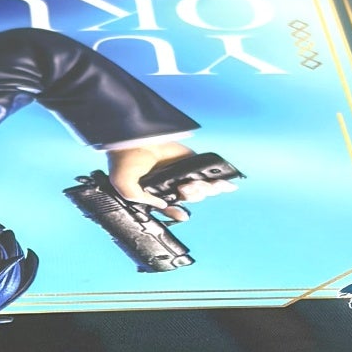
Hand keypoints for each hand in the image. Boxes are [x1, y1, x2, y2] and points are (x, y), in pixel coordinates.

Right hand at [105, 140, 238, 220]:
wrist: (133, 137)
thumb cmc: (124, 161)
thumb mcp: (124, 186)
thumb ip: (141, 200)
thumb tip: (162, 205)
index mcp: (156, 194)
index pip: (171, 208)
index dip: (177, 213)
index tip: (182, 214)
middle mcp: (170, 185)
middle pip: (190, 199)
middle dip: (192, 196)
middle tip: (185, 187)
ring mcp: (181, 173)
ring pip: (201, 189)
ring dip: (203, 190)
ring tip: (195, 183)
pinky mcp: (191, 161)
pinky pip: (207, 173)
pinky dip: (219, 181)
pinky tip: (228, 185)